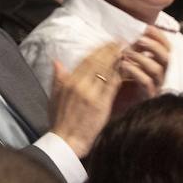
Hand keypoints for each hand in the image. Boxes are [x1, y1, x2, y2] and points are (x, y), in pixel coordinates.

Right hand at [49, 41, 123, 157]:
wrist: (66, 140)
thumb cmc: (60, 120)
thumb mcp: (54, 97)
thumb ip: (58, 78)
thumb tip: (57, 61)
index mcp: (68, 81)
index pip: (85, 60)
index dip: (98, 50)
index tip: (107, 43)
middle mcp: (79, 84)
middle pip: (97, 62)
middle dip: (109, 50)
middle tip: (120, 42)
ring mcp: (91, 93)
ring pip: (106, 70)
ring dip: (117, 59)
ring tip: (127, 51)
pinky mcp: (101, 104)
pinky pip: (112, 85)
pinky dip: (120, 74)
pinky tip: (127, 68)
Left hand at [114, 26, 170, 111]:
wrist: (117, 106)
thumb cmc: (122, 82)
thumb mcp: (128, 61)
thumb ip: (132, 49)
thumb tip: (127, 30)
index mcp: (158, 64)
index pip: (167, 47)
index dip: (159, 36)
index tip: (147, 27)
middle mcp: (160, 75)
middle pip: (166, 57)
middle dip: (153, 46)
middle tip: (139, 39)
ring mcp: (155, 86)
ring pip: (157, 69)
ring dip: (142, 58)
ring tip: (126, 52)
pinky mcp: (147, 96)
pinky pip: (146, 82)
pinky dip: (136, 72)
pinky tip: (124, 65)